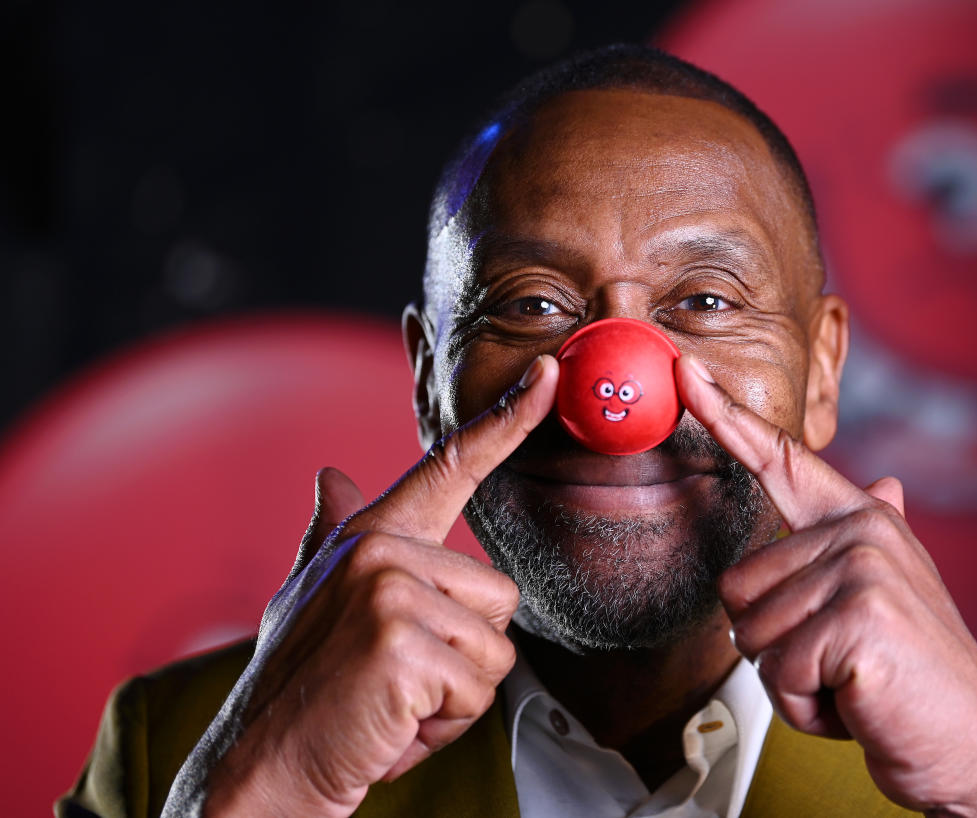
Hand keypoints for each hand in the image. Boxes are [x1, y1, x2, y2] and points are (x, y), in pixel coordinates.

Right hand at [185, 355, 558, 816]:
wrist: (259, 769)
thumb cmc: (297, 687)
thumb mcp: (307, 597)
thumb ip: (330, 534)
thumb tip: (332, 476)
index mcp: (370, 535)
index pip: (449, 465)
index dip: (506, 419)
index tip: (546, 376)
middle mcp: (379, 550)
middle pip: (500, 598)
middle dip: (463, 659)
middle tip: (398, 681)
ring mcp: (388, 593)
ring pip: (495, 651)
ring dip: (455, 698)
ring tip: (393, 702)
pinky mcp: (400, 645)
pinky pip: (476, 691)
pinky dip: (443, 727)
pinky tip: (391, 725)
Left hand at [676, 355, 976, 817]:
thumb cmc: (917, 683)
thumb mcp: (894, 600)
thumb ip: (866, 544)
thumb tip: (885, 484)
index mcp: (862, 522)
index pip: (781, 461)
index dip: (727, 417)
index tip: (688, 375)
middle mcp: (863, 532)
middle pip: (738, 586)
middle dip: (774, 647)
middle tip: (840, 664)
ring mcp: (862, 570)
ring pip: (752, 634)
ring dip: (790, 682)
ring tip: (853, 683)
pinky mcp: (858, 618)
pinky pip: (778, 672)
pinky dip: (806, 708)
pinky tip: (857, 702)